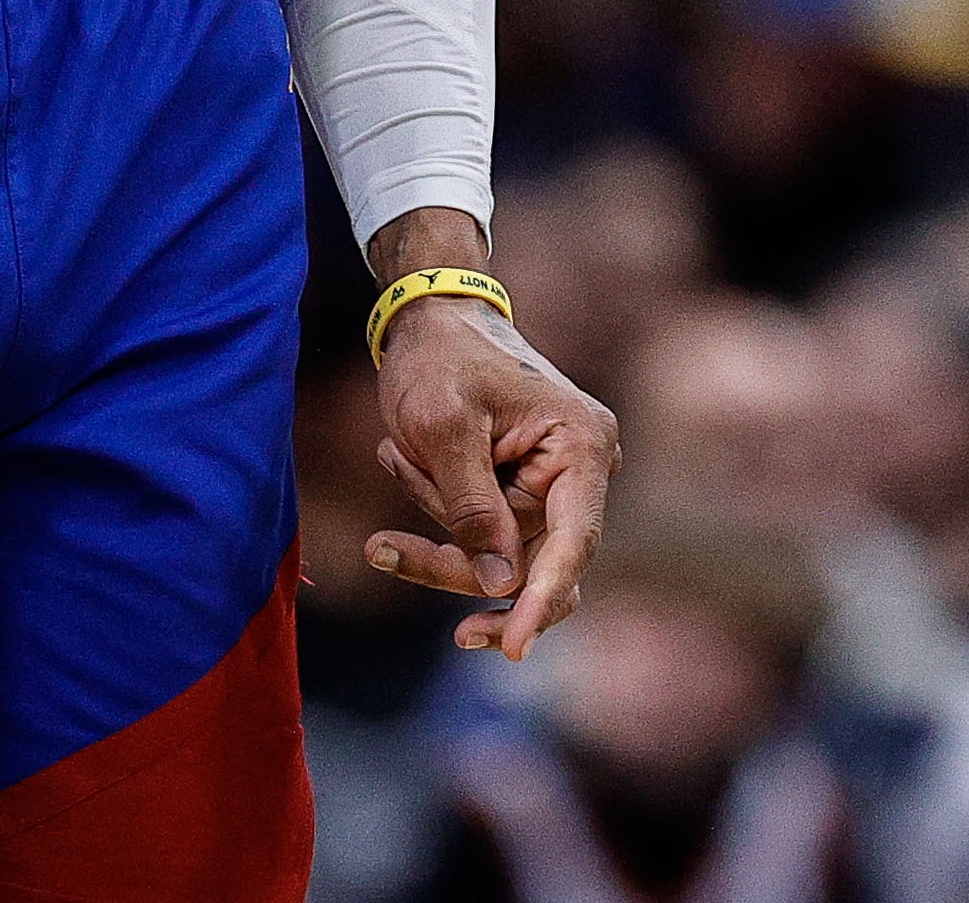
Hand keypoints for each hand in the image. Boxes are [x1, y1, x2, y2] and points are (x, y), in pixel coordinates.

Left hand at [361, 273, 618, 657]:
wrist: (431, 318)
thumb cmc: (441, 359)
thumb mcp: (444, 429)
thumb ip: (473, 508)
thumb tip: (501, 583)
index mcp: (582, 444)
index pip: (573, 543)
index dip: (543, 600)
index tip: (513, 649)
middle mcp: (581, 470)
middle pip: (534, 564)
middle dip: (460, 565)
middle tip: (386, 552)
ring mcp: (552, 486)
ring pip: (498, 558)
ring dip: (437, 524)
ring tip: (395, 452)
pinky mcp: (520, 496)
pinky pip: (479, 538)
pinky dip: (435, 511)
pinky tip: (402, 458)